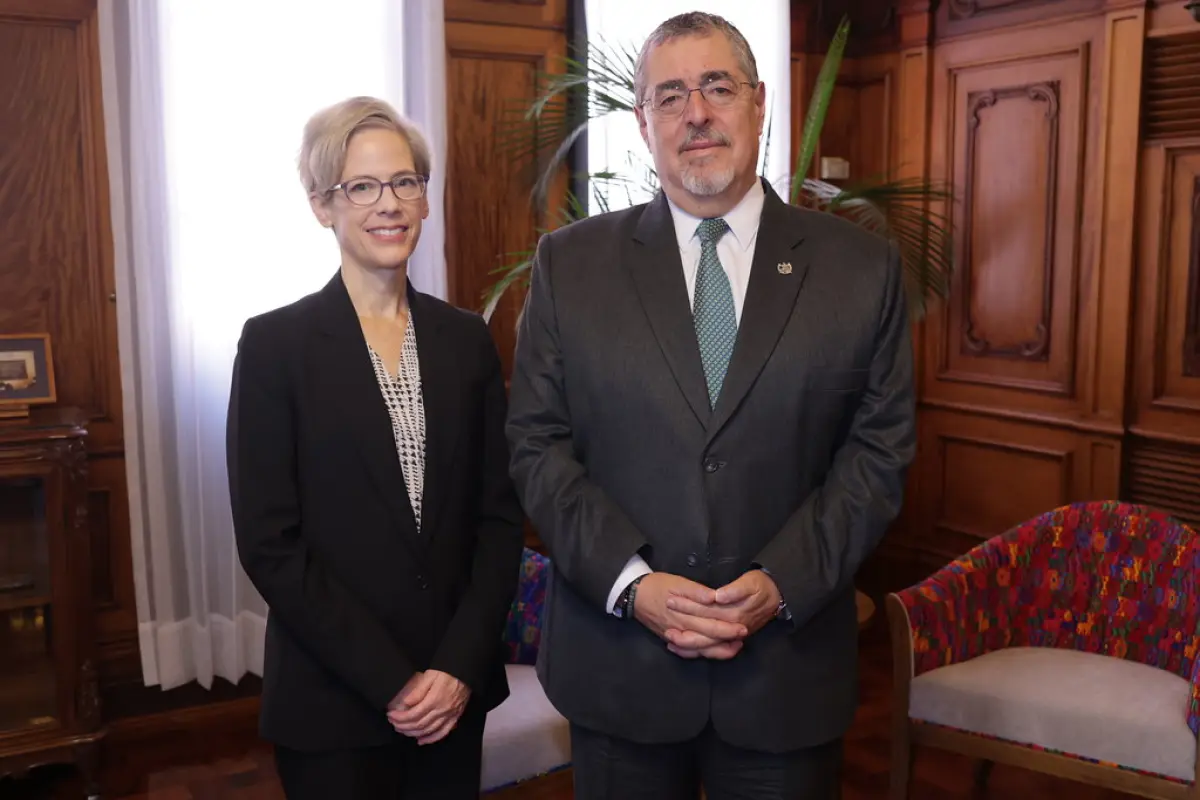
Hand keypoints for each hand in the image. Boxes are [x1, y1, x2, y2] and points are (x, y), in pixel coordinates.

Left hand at [386, 670, 470, 744]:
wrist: (464, 672)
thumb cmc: (446, 672)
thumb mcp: (429, 675)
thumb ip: (418, 691)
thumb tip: (405, 703)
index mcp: (434, 699)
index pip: (413, 714)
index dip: (400, 718)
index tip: (390, 715)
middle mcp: (442, 710)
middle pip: (420, 724)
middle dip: (404, 726)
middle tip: (393, 724)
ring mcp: (449, 716)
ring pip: (429, 730)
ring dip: (414, 733)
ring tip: (403, 731)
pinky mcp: (455, 718)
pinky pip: (443, 732)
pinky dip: (431, 739)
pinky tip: (421, 741)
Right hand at [632, 573, 746, 659]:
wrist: (633, 595)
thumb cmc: (658, 585)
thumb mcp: (677, 582)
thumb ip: (696, 591)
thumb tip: (713, 598)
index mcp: (684, 614)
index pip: (710, 625)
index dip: (727, 628)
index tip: (743, 628)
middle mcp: (680, 629)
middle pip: (707, 639)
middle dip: (727, 640)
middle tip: (743, 637)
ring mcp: (675, 636)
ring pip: (698, 649)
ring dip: (717, 650)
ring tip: (733, 648)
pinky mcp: (670, 638)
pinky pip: (686, 651)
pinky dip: (699, 653)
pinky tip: (710, 652)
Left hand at [666, 569, 781, 644]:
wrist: (777, 597)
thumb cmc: (762, 586)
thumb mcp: (751, 582)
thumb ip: (735, 590)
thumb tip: (718, 596)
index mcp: (733, 613)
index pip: (705, 611)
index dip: (687, 606)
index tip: (669, 599)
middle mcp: (731, 628)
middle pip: (702, 630)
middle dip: (682, 625)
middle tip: (663, 622)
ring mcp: (730, 636)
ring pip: (705, 645)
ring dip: (686, 642)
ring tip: (668, 636)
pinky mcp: (728, 638)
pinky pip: (710, 650)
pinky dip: (694, 651)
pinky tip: (680, 648)